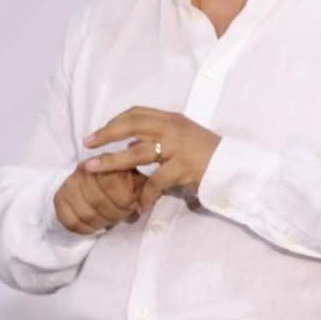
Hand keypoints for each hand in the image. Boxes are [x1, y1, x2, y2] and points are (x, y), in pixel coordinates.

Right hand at [52, 160, 144, 234]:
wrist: (98, 176)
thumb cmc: (125, 180)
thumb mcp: (140, 181)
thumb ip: (146, 191)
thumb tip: (141, 208)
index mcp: (111, 163)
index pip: (118, 192)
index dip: (126, 206)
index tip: (131, 207)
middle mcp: (87, 170)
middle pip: (100, 203)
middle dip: (113, 215)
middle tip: (120, 217)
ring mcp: (71, 183)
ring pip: (86, 213)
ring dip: (100, 223)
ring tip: (108, 221)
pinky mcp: (60, 196)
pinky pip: (69, 220)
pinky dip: (83, 229)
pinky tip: (93, 228)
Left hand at [82, 108, 222, 214]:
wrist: (233, 165)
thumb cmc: (207, 152)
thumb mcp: (183, 136)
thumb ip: (159, 136)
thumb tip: (130, 143)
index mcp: (171, 119)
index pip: (136, 113)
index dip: (113, 122)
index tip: (96, 135)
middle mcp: (173, 128)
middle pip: (132, 125)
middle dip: (105, 135)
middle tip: (87, 146)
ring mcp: (178, 147)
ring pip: (137, 152)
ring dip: (112, 161)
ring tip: (93, 170)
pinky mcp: (183, 167)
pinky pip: (156, 182)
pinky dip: (146, 195)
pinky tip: (139, 205)